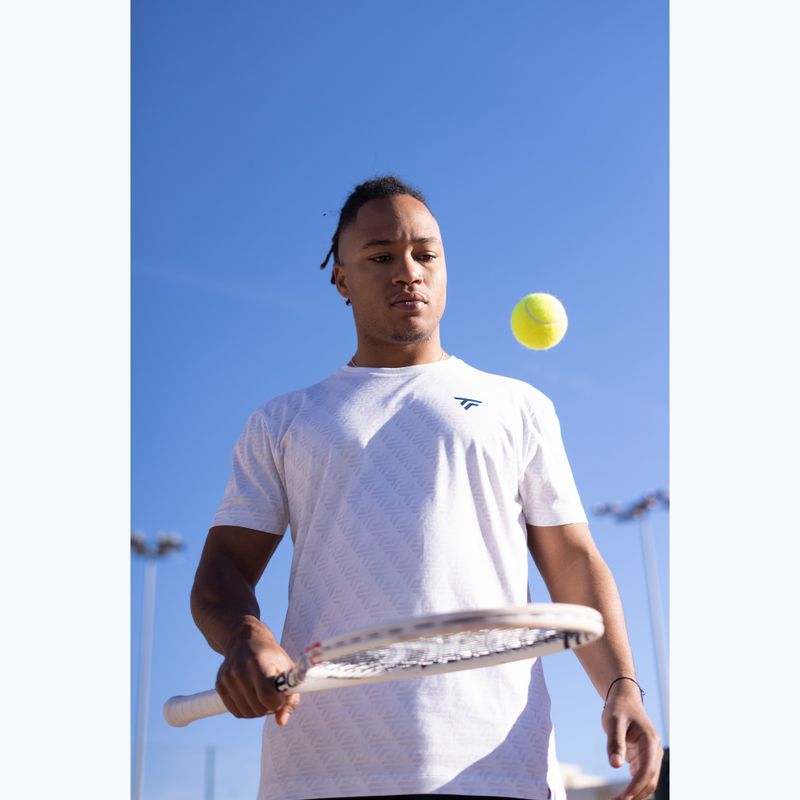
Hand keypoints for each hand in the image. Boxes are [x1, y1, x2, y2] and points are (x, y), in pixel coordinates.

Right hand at [215, 617, 299, 725]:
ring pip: (247, 713)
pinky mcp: (219, 685)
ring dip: (258, 710)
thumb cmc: (272, 656)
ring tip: (263, 695)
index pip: (267, 696)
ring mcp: (227, 678)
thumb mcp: (287, 669)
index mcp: (258, 662)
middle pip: (257, 708)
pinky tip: (253, 697)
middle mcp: (239, 670)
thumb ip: (291, 697)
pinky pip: (236, 711)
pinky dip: (247, 710)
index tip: (282, 695)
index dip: (278, 702)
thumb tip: (281, 722)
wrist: (245, 639)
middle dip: (269, 707)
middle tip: (274, 695)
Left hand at [601, 681, 662, 799]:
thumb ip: (615, 742)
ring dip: (635, 794)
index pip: (646, 770)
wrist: (624, 699)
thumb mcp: (613, 721)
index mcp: (650, 741)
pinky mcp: (643, 758)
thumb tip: (615, 765)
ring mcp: (651, 756)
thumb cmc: (619, 708)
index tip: (623, 799)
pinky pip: (642, 777)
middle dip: (635, 794)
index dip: (635, 787)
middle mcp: (655, 751)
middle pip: (650, 780)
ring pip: (648, 782)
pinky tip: (622, 796)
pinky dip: (634, 788)